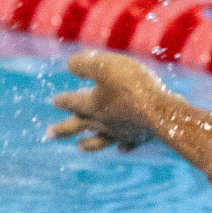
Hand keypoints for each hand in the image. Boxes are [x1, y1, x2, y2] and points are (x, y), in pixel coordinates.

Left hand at [48, 50, 167, 151]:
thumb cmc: (133, 86)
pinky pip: (128, 143)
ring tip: (79, 147)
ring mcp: (122, 132)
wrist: (162, 112)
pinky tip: (122, 149)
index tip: (54, 101)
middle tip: (49, 134)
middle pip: (79, 125)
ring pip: (99, 139)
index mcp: (92, 105)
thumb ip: (84, 63)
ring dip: (88, 143)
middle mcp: (103, 122)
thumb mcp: (105, 65)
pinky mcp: (140, 137)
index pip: (73, 102)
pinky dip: (123, 146)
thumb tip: (70, 64)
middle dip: (63, 129)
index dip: (63, 101)